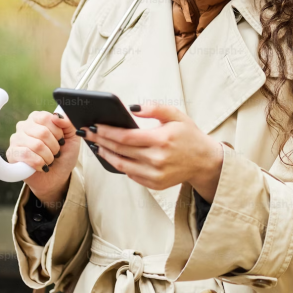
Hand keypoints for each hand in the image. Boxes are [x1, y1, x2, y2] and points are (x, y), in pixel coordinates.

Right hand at [7, 110, 79, 205]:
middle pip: (42, 132)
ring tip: (49, 160)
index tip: (61, 140)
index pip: (46, 118)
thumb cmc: (63, 154)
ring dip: (48, 156)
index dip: (58, 132)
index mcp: (37, 118)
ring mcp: (16, 140)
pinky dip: (39, 163)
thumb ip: (68, 123)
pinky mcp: (11, 154)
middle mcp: (24, 126)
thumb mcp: (72, 136)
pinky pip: (26, 155)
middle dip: (54, 146)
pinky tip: (42, 166)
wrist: (56, 176)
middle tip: (56, 153)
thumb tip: (57, 117)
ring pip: (36, 145)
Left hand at [81, 102, 223, 200]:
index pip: (126, 137)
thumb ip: (155, 108)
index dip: (107, 131)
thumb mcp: (177, 115)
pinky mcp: (155, 184)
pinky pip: (130, 174)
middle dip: (100, 140)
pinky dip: (118, 164)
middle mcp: (157, 159)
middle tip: (87, 133)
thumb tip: (132, 108)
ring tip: (96, 145)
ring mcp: (155, 174)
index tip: (94, 125)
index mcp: (162, 140)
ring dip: (105, 154)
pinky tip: (112, 155)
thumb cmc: (190, 136)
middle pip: (120, 150)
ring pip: (121, 164)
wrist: (205, 161)